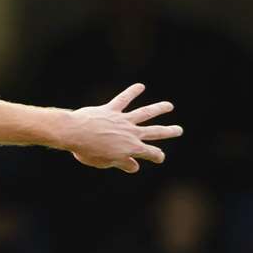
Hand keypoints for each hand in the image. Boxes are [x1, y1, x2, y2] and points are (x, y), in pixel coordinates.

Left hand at [62, 84, 182, 172]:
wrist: (73, 134)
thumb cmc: (86, 150)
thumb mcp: (104, 162)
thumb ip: (121, 163)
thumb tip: (134, 167)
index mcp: (130, 148)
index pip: (150, 152)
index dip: (156, 156)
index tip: (160, 157)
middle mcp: (130, 133)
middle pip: (154, 132)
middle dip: (168, 131)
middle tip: (179, 130)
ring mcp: (122, 120)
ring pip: (145, 113)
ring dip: (159, 108)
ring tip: (169, 106)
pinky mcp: (112, 110)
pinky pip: (124, 99)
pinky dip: (132, 91)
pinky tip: (140, 86)